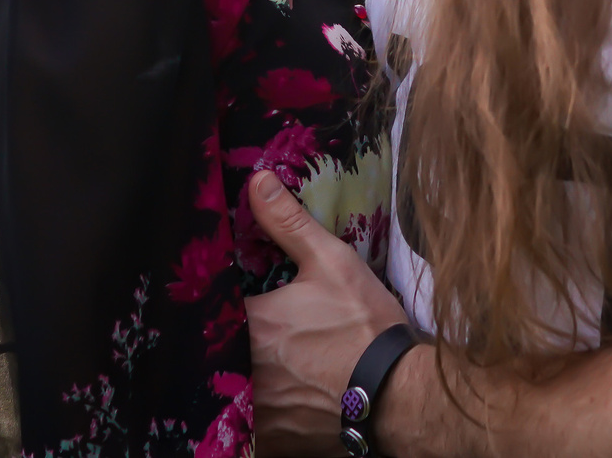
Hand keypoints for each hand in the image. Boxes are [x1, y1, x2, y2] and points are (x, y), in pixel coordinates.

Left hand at [244, 168, 412, 455]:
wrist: (397, 395)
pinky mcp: (272, 439)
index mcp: (251, 323)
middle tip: (255, 332)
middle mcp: (243, 370)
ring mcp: (256, 410)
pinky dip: (261, 412)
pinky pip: (249, 426)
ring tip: (272, 366)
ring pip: (233, 390)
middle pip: (219, 351)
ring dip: (243, 377)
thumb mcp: (331, 262)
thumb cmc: (364, 326)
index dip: (219, 301)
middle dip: (229, 341)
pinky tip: (283, 398)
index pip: (214, 307)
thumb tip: (257, 180)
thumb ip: (288, 223)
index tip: (232, 297)